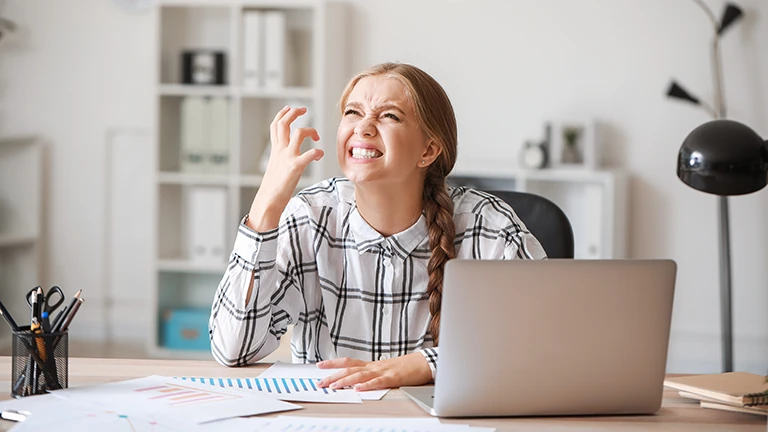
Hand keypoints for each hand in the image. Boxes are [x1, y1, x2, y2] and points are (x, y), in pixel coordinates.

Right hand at [247, 106, 322, 231]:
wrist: (268, 201)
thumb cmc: (273, 188)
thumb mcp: (276, 168)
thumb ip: (282, 159)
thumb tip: (288, 159)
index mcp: (275, 150)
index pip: (275, 126)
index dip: (282, 114)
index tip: (290, 108)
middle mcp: (280, 151)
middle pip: (284, 123)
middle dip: (294, 112)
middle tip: (304, 109)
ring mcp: (287, 157)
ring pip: (298, 133)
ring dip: (310, 130)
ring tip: (316, 137)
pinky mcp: (295, 167)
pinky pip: (309, 154)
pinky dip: (317, 152)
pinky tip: (319, 155)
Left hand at [316, 352, 432, 390]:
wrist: (425, 362)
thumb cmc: (407, 367)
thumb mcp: (386, 369)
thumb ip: (373, 374)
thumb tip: (359, 381)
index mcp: (372, 365)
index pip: (349, 362)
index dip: (333, 363)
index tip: (320, 365)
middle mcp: (375, 366)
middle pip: (350, 369)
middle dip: (333, 375)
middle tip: (320, 382)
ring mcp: (383, 371)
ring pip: (360, 375)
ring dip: (345, 381)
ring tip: (333, 385)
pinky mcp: (393, 378)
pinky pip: (378, 382)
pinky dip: (367, 386)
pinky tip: (358, 389)